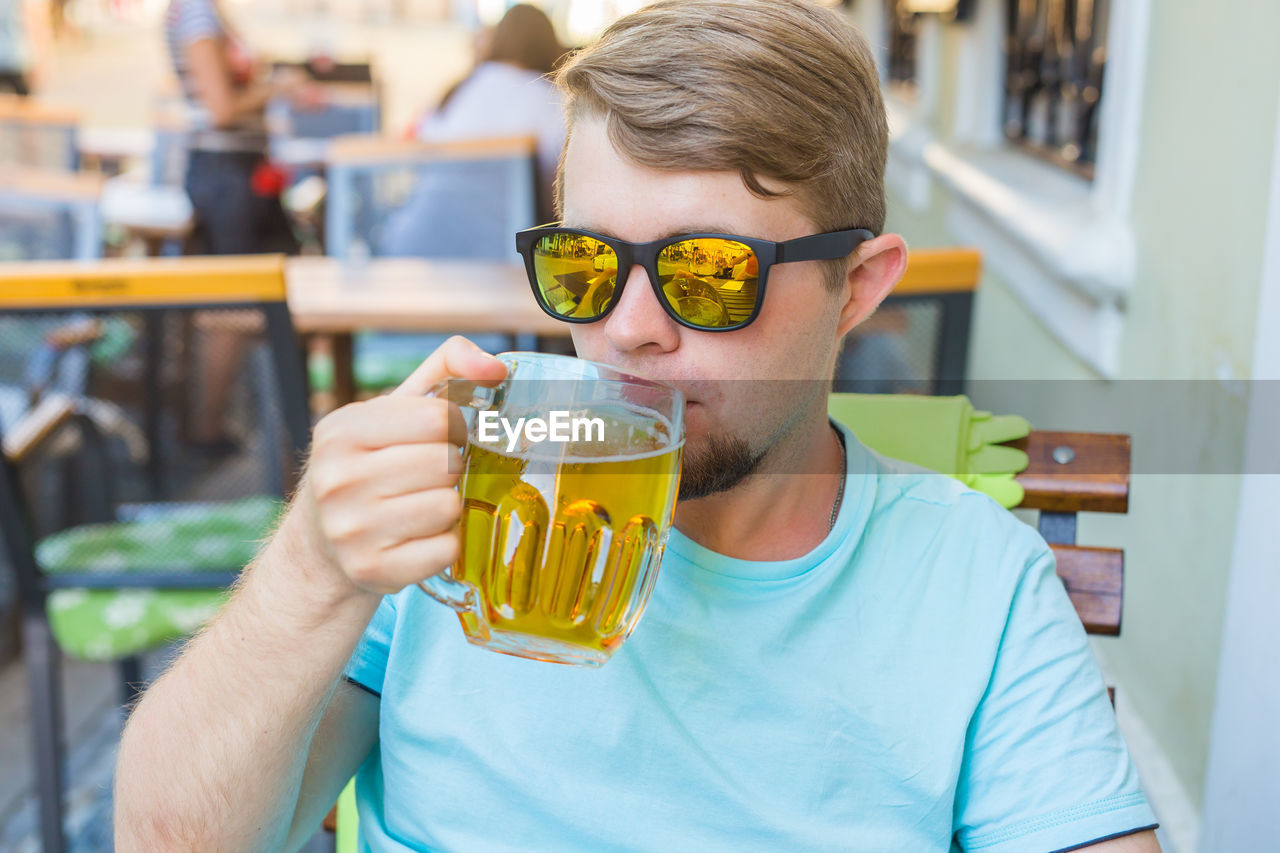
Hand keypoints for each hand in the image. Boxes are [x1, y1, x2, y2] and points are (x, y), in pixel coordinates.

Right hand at [293, 336, 507, 597]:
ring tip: (422, 504)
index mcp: (342, 431)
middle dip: (451, 467)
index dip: (455, 427)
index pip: (436, 417)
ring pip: (448, 507)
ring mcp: (351, 530)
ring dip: (449, 506)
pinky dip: (445, 543)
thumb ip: (446, 368)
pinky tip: (420, 536)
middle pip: (446, 464)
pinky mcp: (371, 570)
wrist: (320, 543)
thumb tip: (496, 367)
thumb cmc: (370, 463)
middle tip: (432, 475)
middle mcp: (338, 480)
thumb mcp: (392, 409)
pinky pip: (446, 549)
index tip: (444, 437)